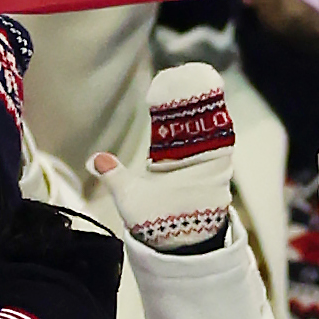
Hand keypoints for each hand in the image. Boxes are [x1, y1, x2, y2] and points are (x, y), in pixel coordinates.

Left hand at [94, 61, 234, 251]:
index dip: (167, 102)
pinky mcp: (219, 173)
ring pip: (209, 129)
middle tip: (191, 74)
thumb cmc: (154, 221)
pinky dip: (223, 131)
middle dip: (192, 98)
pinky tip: (222, 115)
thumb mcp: (130, 196)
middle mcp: (185, 155)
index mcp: (164, 156)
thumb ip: (115, 176)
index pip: (166, 122)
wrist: (177, 244)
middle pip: (190, 120)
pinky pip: (223, 148)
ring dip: (209, 109)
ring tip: (208, 86)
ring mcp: (204, 163)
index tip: (165, 81)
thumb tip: (95, 159)